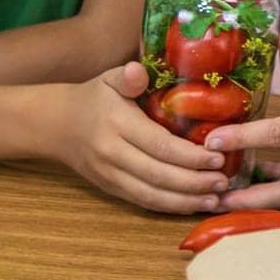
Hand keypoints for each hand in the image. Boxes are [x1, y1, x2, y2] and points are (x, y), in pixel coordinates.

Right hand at [54, 62, 232, 214]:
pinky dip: (169, 207)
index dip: (190, 155)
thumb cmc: (93, 98)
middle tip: (224, 182)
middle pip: (158, 175)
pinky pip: (142, 202)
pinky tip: (192, 206)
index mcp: (117, 123)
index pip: (159, 145)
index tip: (217, 156)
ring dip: (185, 201)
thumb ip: (128, 76)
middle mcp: (112, 153)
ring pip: (151, 195)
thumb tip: (139, 71)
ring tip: (215, 200)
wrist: (56, 125)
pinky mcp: (110, 189)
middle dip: (194, 182)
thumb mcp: (109, 78)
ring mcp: (110, 175)